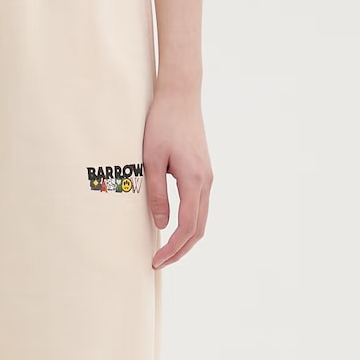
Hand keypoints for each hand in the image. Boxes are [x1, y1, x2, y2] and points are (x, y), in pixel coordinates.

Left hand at [143, 83, 213, 267]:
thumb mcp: (151, 160)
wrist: (181, 96)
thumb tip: (160, 225)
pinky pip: (200, 207)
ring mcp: (208, 177)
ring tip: (165, 252)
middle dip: (180, 251)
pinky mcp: (204, 173)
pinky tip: (174, 229)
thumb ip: (156, 194)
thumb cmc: (162, 124)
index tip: (156, 261)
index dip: (172, 248)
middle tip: (158, 263)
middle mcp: (206, 182)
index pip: (187, 227)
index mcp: (194, 180)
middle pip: (198, 229)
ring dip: (186, 240)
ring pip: (201, 220)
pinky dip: (190, 225)